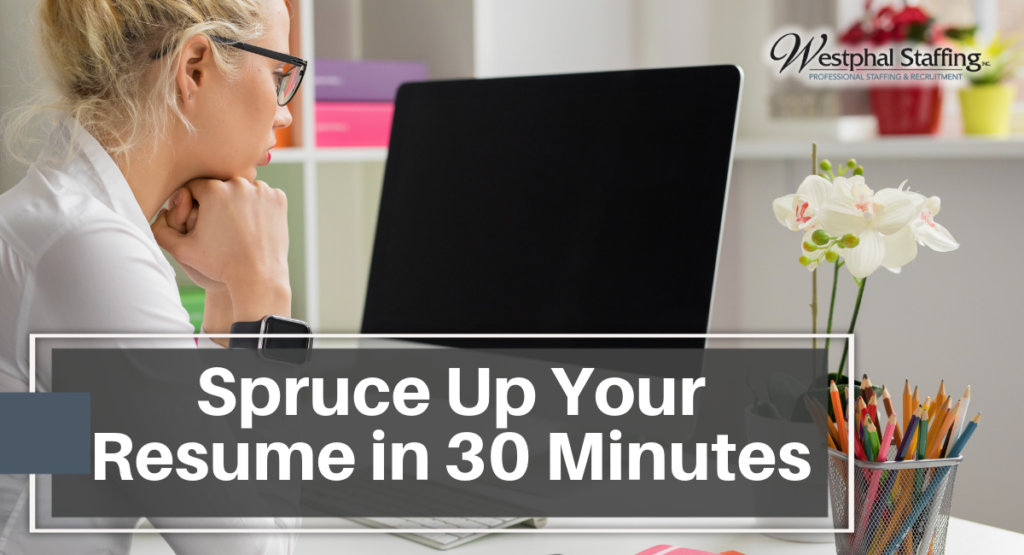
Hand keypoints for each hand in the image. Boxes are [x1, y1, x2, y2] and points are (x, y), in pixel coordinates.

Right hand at [153, 177, 290, 321]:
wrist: (258, 277)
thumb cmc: (218, 265)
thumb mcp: (182, 250)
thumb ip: (160, 230)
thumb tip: (156, 213)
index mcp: (213, 190)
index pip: (196, 187)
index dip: (194, 204)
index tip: (201, 222)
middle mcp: (239, 183)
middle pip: (221, 186)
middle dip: (217, 203)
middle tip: (220, 227)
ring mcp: (262, 190)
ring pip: (243, 190)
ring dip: (238, 203)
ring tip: (236, 227)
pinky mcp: (279, 198)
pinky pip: (262, 196)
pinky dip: (258, 207)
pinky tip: (252, 226)